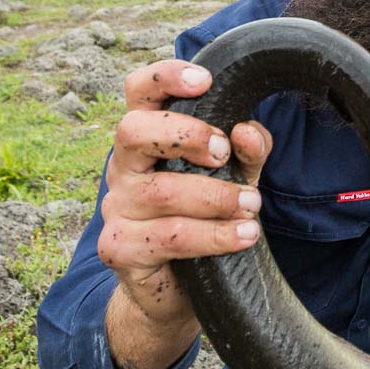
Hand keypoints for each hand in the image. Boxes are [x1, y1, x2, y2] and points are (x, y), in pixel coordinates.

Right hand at [98, 58, 271, 331]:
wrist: (180, 291)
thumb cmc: (206, 217)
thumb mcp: (235, 176)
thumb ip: (247, 151)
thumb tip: (247, 133)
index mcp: (147, 137)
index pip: (139, 92)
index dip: (164, 77)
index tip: (205, 79)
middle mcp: (123, 166)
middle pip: (133, 131)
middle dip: (185, 135)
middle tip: (224, 152)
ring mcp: (116, 208)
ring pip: (162, 192)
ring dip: (216, 197)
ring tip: (253, 206)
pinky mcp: (119, 248)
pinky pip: (169, 237)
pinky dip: (213, 236)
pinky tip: (244, 236)